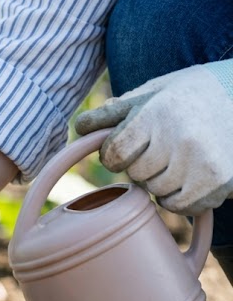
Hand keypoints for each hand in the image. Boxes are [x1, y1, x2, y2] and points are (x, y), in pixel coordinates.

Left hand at [75, 61, 232, 215]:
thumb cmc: (185, 96)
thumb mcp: (149, 93)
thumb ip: (112, 113)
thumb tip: (80, 129)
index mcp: (156, 113)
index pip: (114, 153)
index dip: (114, 154)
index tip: (124, 148)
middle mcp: (179, 138)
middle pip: (136, 174)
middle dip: (141, 166)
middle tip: (158, 150)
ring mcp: (201, 162)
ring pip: (157, 192)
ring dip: (160, 182)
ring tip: (176, 160)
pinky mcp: (219, 181)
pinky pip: (181, 207)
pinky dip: (179, 198)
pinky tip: (188, 177)